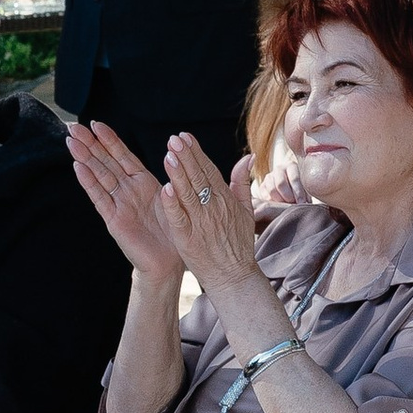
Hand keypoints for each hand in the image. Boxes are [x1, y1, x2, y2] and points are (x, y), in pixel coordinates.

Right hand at [68, 118, 182, 283]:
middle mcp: (128, 191)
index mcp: (143, 183)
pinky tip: (78, 167)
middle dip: (89, 144)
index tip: (96, 123)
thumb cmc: (173, 232)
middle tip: (72, 127)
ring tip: (71, 142)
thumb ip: (170, 178)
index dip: (109, 139)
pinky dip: (89, 183)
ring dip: (85, 158)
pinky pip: (100, 198)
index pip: (123, 156)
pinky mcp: (114, 220)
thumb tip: (174, 153)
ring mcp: (119, 204)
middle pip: (105, 162)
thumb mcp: (174, 199)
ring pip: (99, 176)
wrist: (168, 263)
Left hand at [158, 138, 259, 299]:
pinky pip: (179, 218)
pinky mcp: (187, 238)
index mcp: (225, 200)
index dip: (196, 153)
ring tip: (168, 155)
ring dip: (178, 174)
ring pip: (188, 194)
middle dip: (186, 156)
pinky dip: (172, 204)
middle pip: (198, 178)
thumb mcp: (246, 210)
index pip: (209, 171)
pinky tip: (165, 188)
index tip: (185, 136)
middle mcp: (213, 208)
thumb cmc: (238, 243)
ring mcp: (200, 223)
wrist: (233, 276)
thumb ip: (242, 183)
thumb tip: (248, 157)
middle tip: (174, 138)